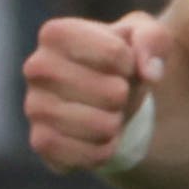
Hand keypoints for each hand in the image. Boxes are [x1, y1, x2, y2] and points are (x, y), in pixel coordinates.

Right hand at [24, 11, 169, 172]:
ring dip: (117, 123)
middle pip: (113, 93)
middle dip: (125, 96)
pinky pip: (88, 155)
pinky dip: (106, 150)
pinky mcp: (41, 142)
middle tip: (114, 92)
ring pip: (101, 126)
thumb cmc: (124, 61)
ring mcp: (35, 107)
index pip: (116, 53)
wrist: (110, 100)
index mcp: (56, 33)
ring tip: (106, 112)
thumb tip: (149, 72)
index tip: (122, 62)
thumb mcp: (147, 36)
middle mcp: (36, 68)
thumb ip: (153, 38)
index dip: (132, 63)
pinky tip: (99, 137)